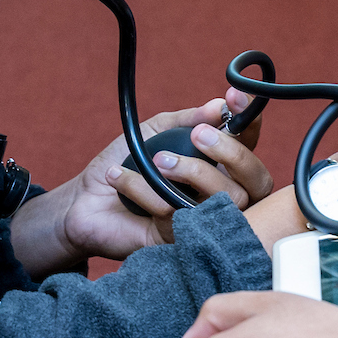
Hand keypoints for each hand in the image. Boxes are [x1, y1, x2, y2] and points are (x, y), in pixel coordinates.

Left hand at [12, 90, 271, 274]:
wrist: (82, 201)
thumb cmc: (122, 163)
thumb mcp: (154, 131)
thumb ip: (187, 119)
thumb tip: (219, 106)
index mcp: (218, 162)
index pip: (249, 142)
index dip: (249, 119)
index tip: (233, 97)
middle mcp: (220, 192)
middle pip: (255, 178)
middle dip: (230, 152)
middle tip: (197, 135)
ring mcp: (204, 219)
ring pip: (226, 200)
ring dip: (191, 171)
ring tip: (156, 160)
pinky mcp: (180, 241)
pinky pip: (178, 214)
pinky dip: (146, 190)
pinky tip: (120, 179)